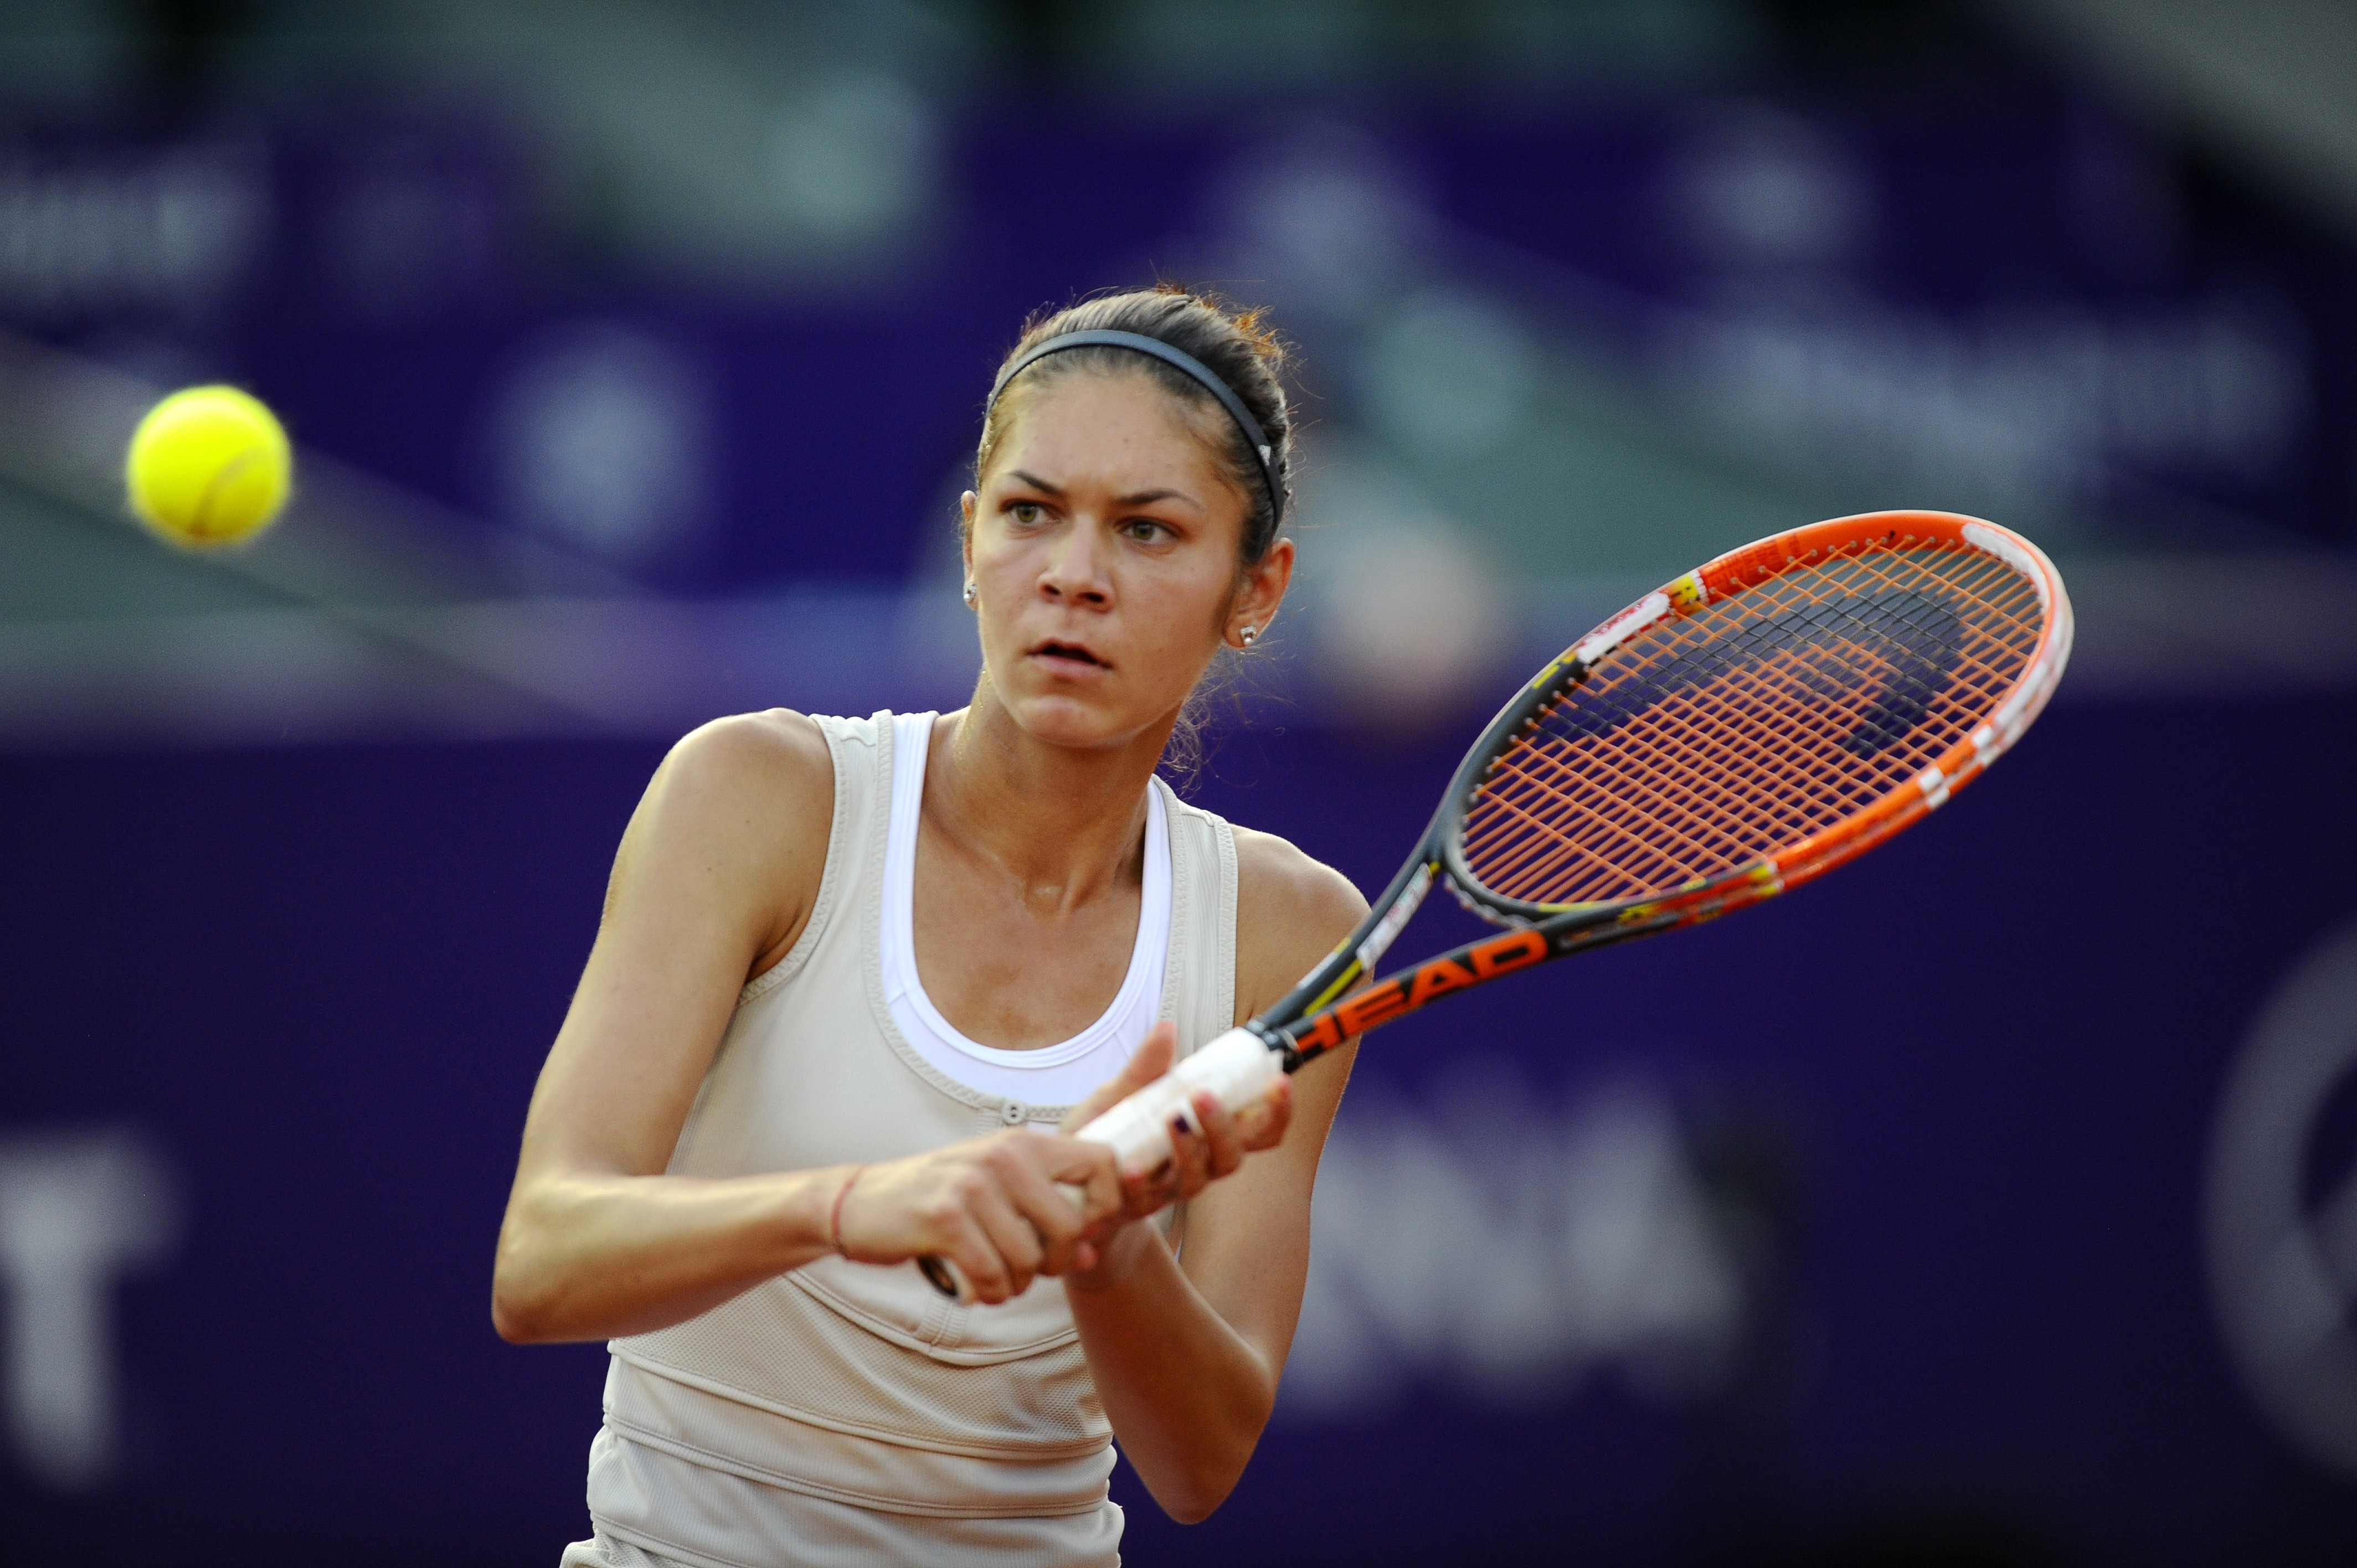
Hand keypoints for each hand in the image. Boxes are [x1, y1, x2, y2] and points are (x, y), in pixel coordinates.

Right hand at [832, 1131, 1121, 1304]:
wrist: (863, 1202)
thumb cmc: (942, 1200)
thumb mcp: (999, 1193)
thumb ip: (1047, 1216)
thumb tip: (1092, 1254)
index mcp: (1025, 1143)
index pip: (1104, 1162)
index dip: (1106, 1206)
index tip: (1082, 1234)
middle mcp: (1004, 1155)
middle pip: (1071, 1226)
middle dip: (1058, 1263)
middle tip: (1033, 1268)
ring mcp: (973, 1184)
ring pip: (1031, 1259)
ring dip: (1019, 1283)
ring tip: (999, 1277)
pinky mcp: (946, 1217)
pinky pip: (993, 1275)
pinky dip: (992, 1293)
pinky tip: (980, 1288)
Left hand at [1060, 1022, 1294, 1288]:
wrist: (1072, 1186)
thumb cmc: (1109, 1134)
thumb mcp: (1123, 1092)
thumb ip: (1147, 1067)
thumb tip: (1167, 1028)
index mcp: (1207, 1132)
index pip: (1258, 1127)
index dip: (1278, 1109)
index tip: (1280, 1081)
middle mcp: (1198, 1163)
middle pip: (1234, 1155)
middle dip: (1225, 1126)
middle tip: (1205, 1095)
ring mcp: (1169, 1188)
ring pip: (1199, 1179)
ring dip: (1189, 1148)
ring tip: (1172, 1120)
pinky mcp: (1136, 1208)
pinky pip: (1146, 1201)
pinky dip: (1141, 1183)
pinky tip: (1131, 1167)